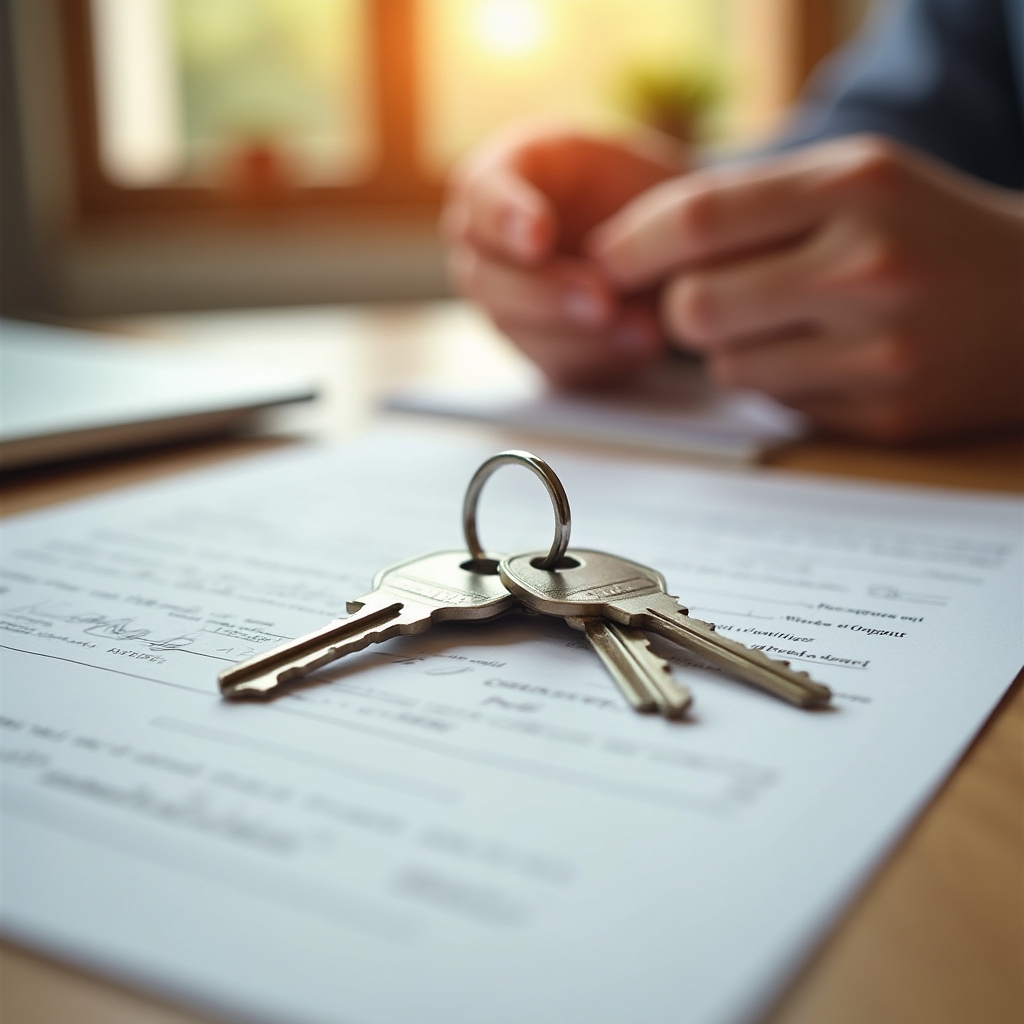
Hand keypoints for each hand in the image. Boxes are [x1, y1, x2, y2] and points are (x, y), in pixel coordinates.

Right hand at [442, 122, 686, 386]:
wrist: (655, 243)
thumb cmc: (629, 188)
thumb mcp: (626, 168)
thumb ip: (607, 195)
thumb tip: (607, 257)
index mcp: (494, 183)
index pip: (479, 196)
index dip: (504, 218)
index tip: (540, 236)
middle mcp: (482, 247)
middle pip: (485, 276)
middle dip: (547, 292)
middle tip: (602, 300)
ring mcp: (500, 303)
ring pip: (513, 325)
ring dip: (576, 331)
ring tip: (641, 327)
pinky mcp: (536, 349)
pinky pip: (551, 361)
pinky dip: (596, 355)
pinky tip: (639, 342)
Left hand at [590, 135, 1023, 441]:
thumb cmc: (922, 230)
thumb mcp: (850, 180)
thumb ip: (745, 205)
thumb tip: (621, 253)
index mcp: (856, 188)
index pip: (699, 218)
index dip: (631, 246)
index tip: (605, 261)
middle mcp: (869, 269)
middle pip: (694, 309)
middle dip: (680, 308)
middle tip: (708, 297)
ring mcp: (881, 352)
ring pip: (727, 368)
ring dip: (734, 349)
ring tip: (795, 323)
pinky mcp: (883, 417)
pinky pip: (776, 407)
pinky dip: (780, 383)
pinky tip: (830, 358)